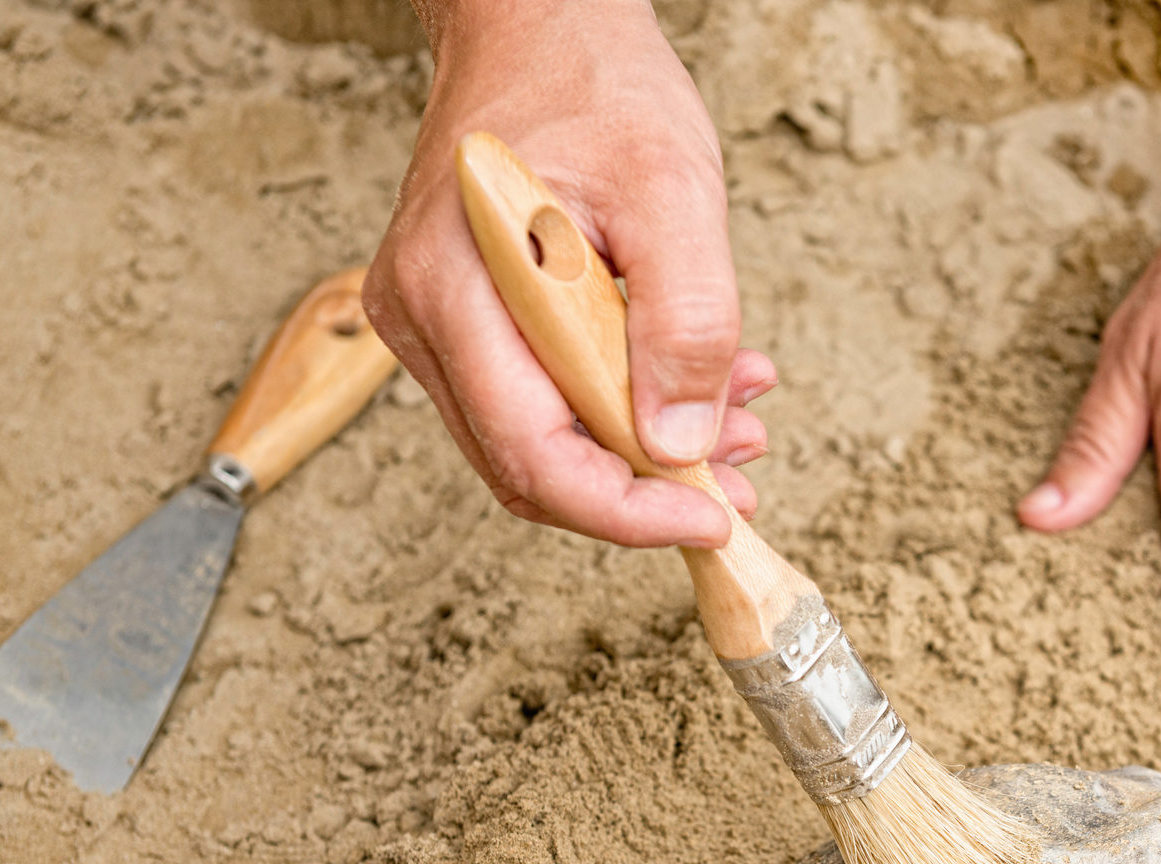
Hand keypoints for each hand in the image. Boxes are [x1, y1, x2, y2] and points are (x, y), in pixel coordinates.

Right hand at [365, 0, 768, 546]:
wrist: (543, 29)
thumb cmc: (597, 89)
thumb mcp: (673, 191)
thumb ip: (685, 318)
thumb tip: (680, 445)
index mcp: (454, 288)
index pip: (530, 452)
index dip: (624, 511)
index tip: (710, 518)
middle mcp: (423, 319)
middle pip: (530, 463)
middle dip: (642, 491)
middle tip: (737, 483)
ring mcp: (437, 325)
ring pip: (541, 438)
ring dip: (643, 451)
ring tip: (736, 420)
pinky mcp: (467, 322)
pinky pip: (544, 397)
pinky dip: (625, 408)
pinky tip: (696, 386)